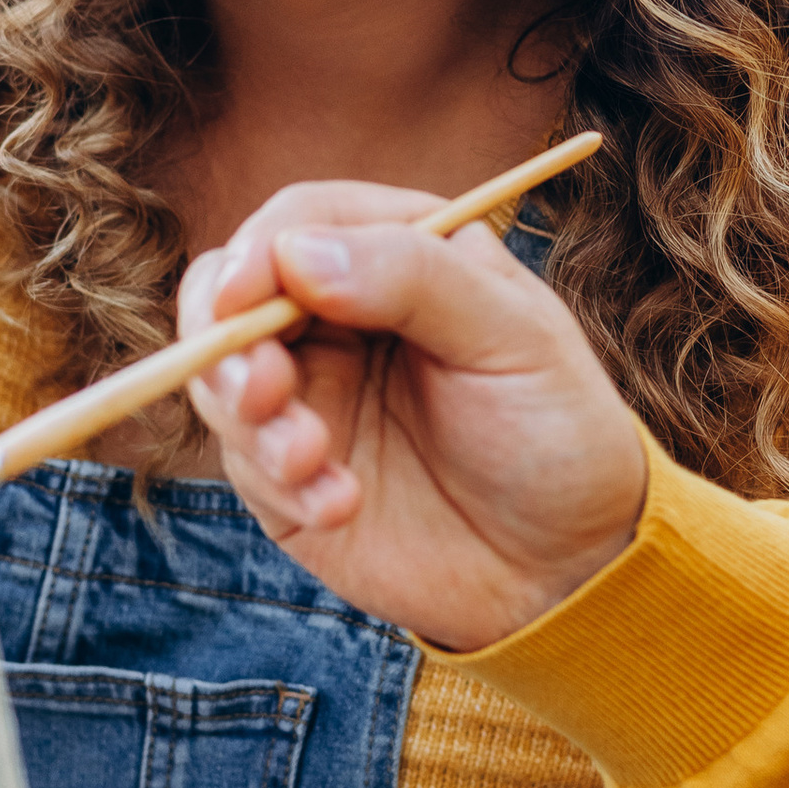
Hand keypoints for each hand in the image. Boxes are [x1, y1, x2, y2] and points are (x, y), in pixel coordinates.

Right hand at [182, 183, 648, 651]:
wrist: (566, 565)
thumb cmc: (557, 432)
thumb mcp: (514, 338)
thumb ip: (414, 279)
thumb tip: (296, 252)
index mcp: (400, 255)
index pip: (300, 222)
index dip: (258, 252)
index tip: (244, 298)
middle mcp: (340, 315)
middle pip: (230, 293)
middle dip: (229, 341)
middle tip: (262, 391)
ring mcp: (311, 392)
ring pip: (222, 376)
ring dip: (250, 420)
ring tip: (314, 461)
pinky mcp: (288, 473)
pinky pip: (243, 460)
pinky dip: (278, 482)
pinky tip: (343, 506)